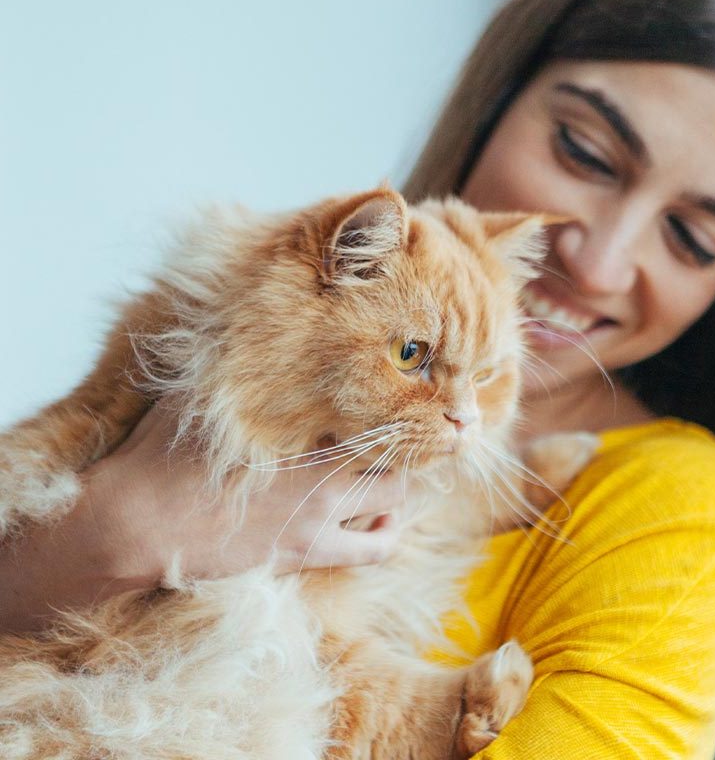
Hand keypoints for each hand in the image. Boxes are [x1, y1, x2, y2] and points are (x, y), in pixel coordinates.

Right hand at [0, 400, 405, 633]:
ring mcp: (321, 514)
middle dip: (407, 441)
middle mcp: (323, 469)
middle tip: (404, 434)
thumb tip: (238, 331)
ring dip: (401, 484)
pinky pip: (374, 551)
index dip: (397, 401)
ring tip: (394, 472)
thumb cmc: (163, 454)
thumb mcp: (195, 394)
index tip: (403, 393)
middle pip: (397, 451)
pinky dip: (388, 534)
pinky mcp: (310, 552)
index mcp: (302, 426)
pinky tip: (383, 520)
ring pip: (395, 498)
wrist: (139, 525)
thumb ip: (229, 369)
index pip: (374, 408)